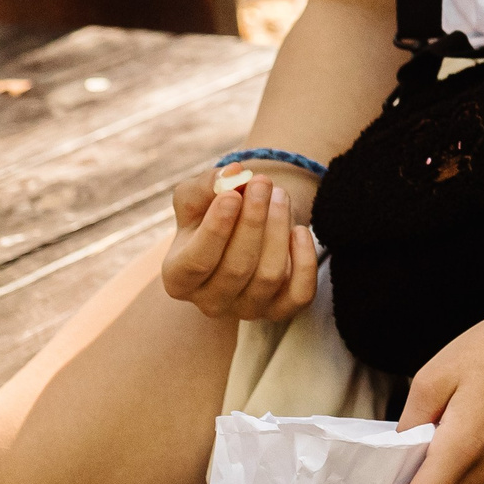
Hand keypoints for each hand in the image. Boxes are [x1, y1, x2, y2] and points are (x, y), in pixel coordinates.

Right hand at [160, 171, 316, 320]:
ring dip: (278, 229)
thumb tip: (233, 173)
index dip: (216, 229)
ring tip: (279, 196)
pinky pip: (300, 293)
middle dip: (254, 221)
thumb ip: (207, 184)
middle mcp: (209, 302)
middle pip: (237, 268)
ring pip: (269, 276)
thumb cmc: (212, 213)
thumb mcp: (197, 196)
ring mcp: (246, 310)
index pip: (196, 262)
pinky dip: (304, 260)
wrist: (243, 230)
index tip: (232, 195)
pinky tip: (300, 231)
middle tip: (263, 182)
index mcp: (178, 278)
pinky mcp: (280, 310)